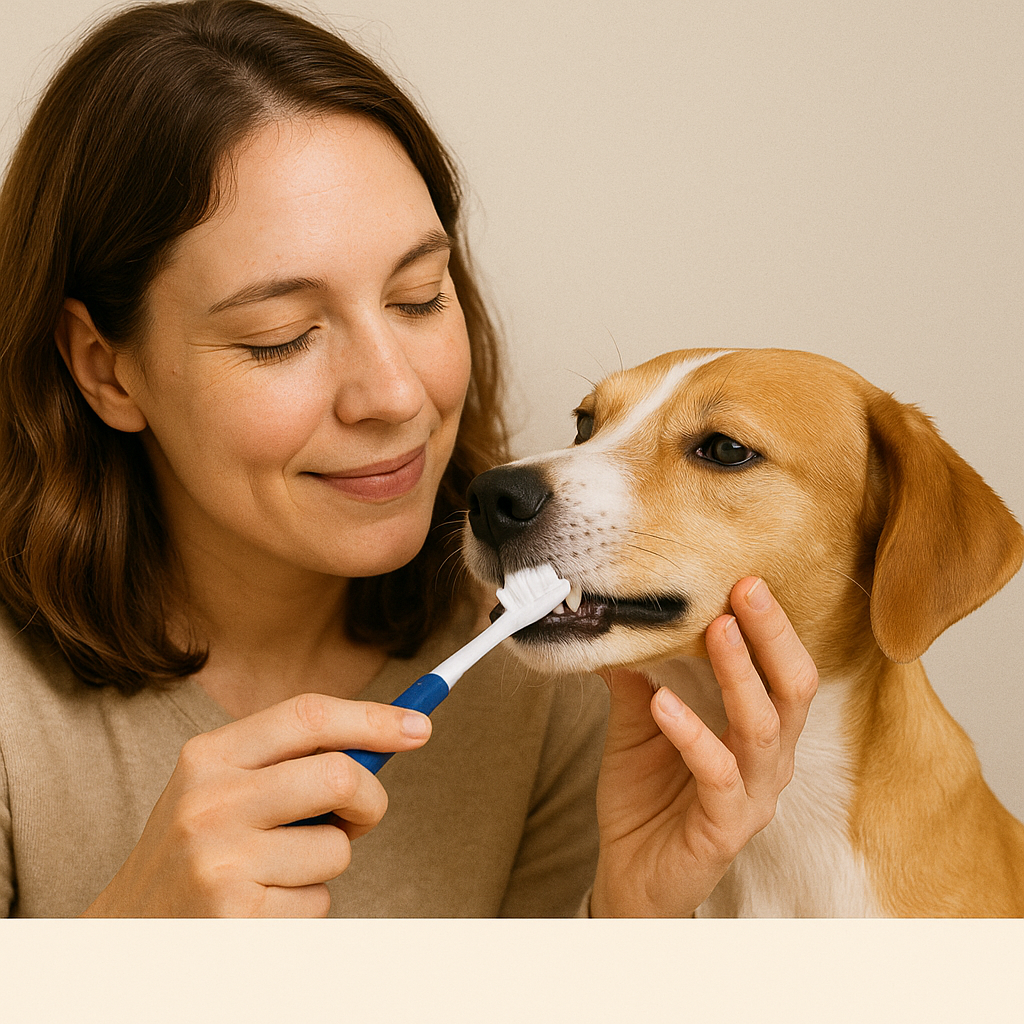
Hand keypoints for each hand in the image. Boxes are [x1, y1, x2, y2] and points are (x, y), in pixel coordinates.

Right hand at [80, 693, 430, 917]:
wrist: (129, 932)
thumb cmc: (202, 848)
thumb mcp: (226, 787)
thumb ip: (293, 760)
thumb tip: (391, 736)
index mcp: (210, 755)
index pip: (308, 715)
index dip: (372, 717)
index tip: (419, 726)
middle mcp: (210, 800)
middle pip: (338, 775)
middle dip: (369, 800)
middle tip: (359, 819)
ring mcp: (219, 860)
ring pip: (338, 848)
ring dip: (328, 863)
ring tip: (279, 871)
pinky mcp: (237, 916)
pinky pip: (320, 901)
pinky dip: (308, 905)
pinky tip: (263, 906)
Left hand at [590, 577, 817, 916]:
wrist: (628, 870)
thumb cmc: (645, 792)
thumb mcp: (637, 719)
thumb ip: (638, 672)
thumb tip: (616, 613)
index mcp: (756, 727)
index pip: (782, 666)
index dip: (770, 623)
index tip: (744, 575)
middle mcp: (768, 758)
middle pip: (793, 688)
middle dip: (772, 635)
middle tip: (746, 588)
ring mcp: (752, 795)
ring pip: (764, 728)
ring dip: (739, 675)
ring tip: (717, 630)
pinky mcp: (726, 827)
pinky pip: (717, 775)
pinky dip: (691, 733)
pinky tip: (662, 704)